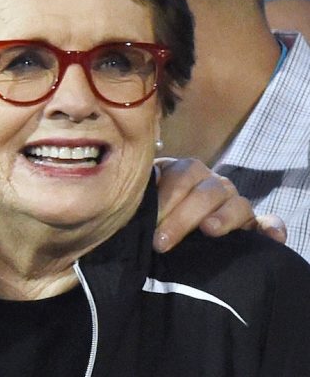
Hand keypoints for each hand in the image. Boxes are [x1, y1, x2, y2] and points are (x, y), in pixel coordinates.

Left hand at [152, 157, 286, 252]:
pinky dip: (272, 228)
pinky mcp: (252, 224)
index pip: (180, 177)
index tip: (151, 222)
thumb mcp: (143, 199)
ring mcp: (233, 203)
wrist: (163, 230)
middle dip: (182, 218)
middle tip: (162, 242)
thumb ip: (144, 190)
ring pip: (237, 204)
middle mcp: (212, 184)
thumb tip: (148, 180)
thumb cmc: (150, 212)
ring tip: (209, 230)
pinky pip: (266, 222)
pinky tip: (272, 238)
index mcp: (186, 172)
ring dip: (223, 217)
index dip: (165, 199)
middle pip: (205, 194)